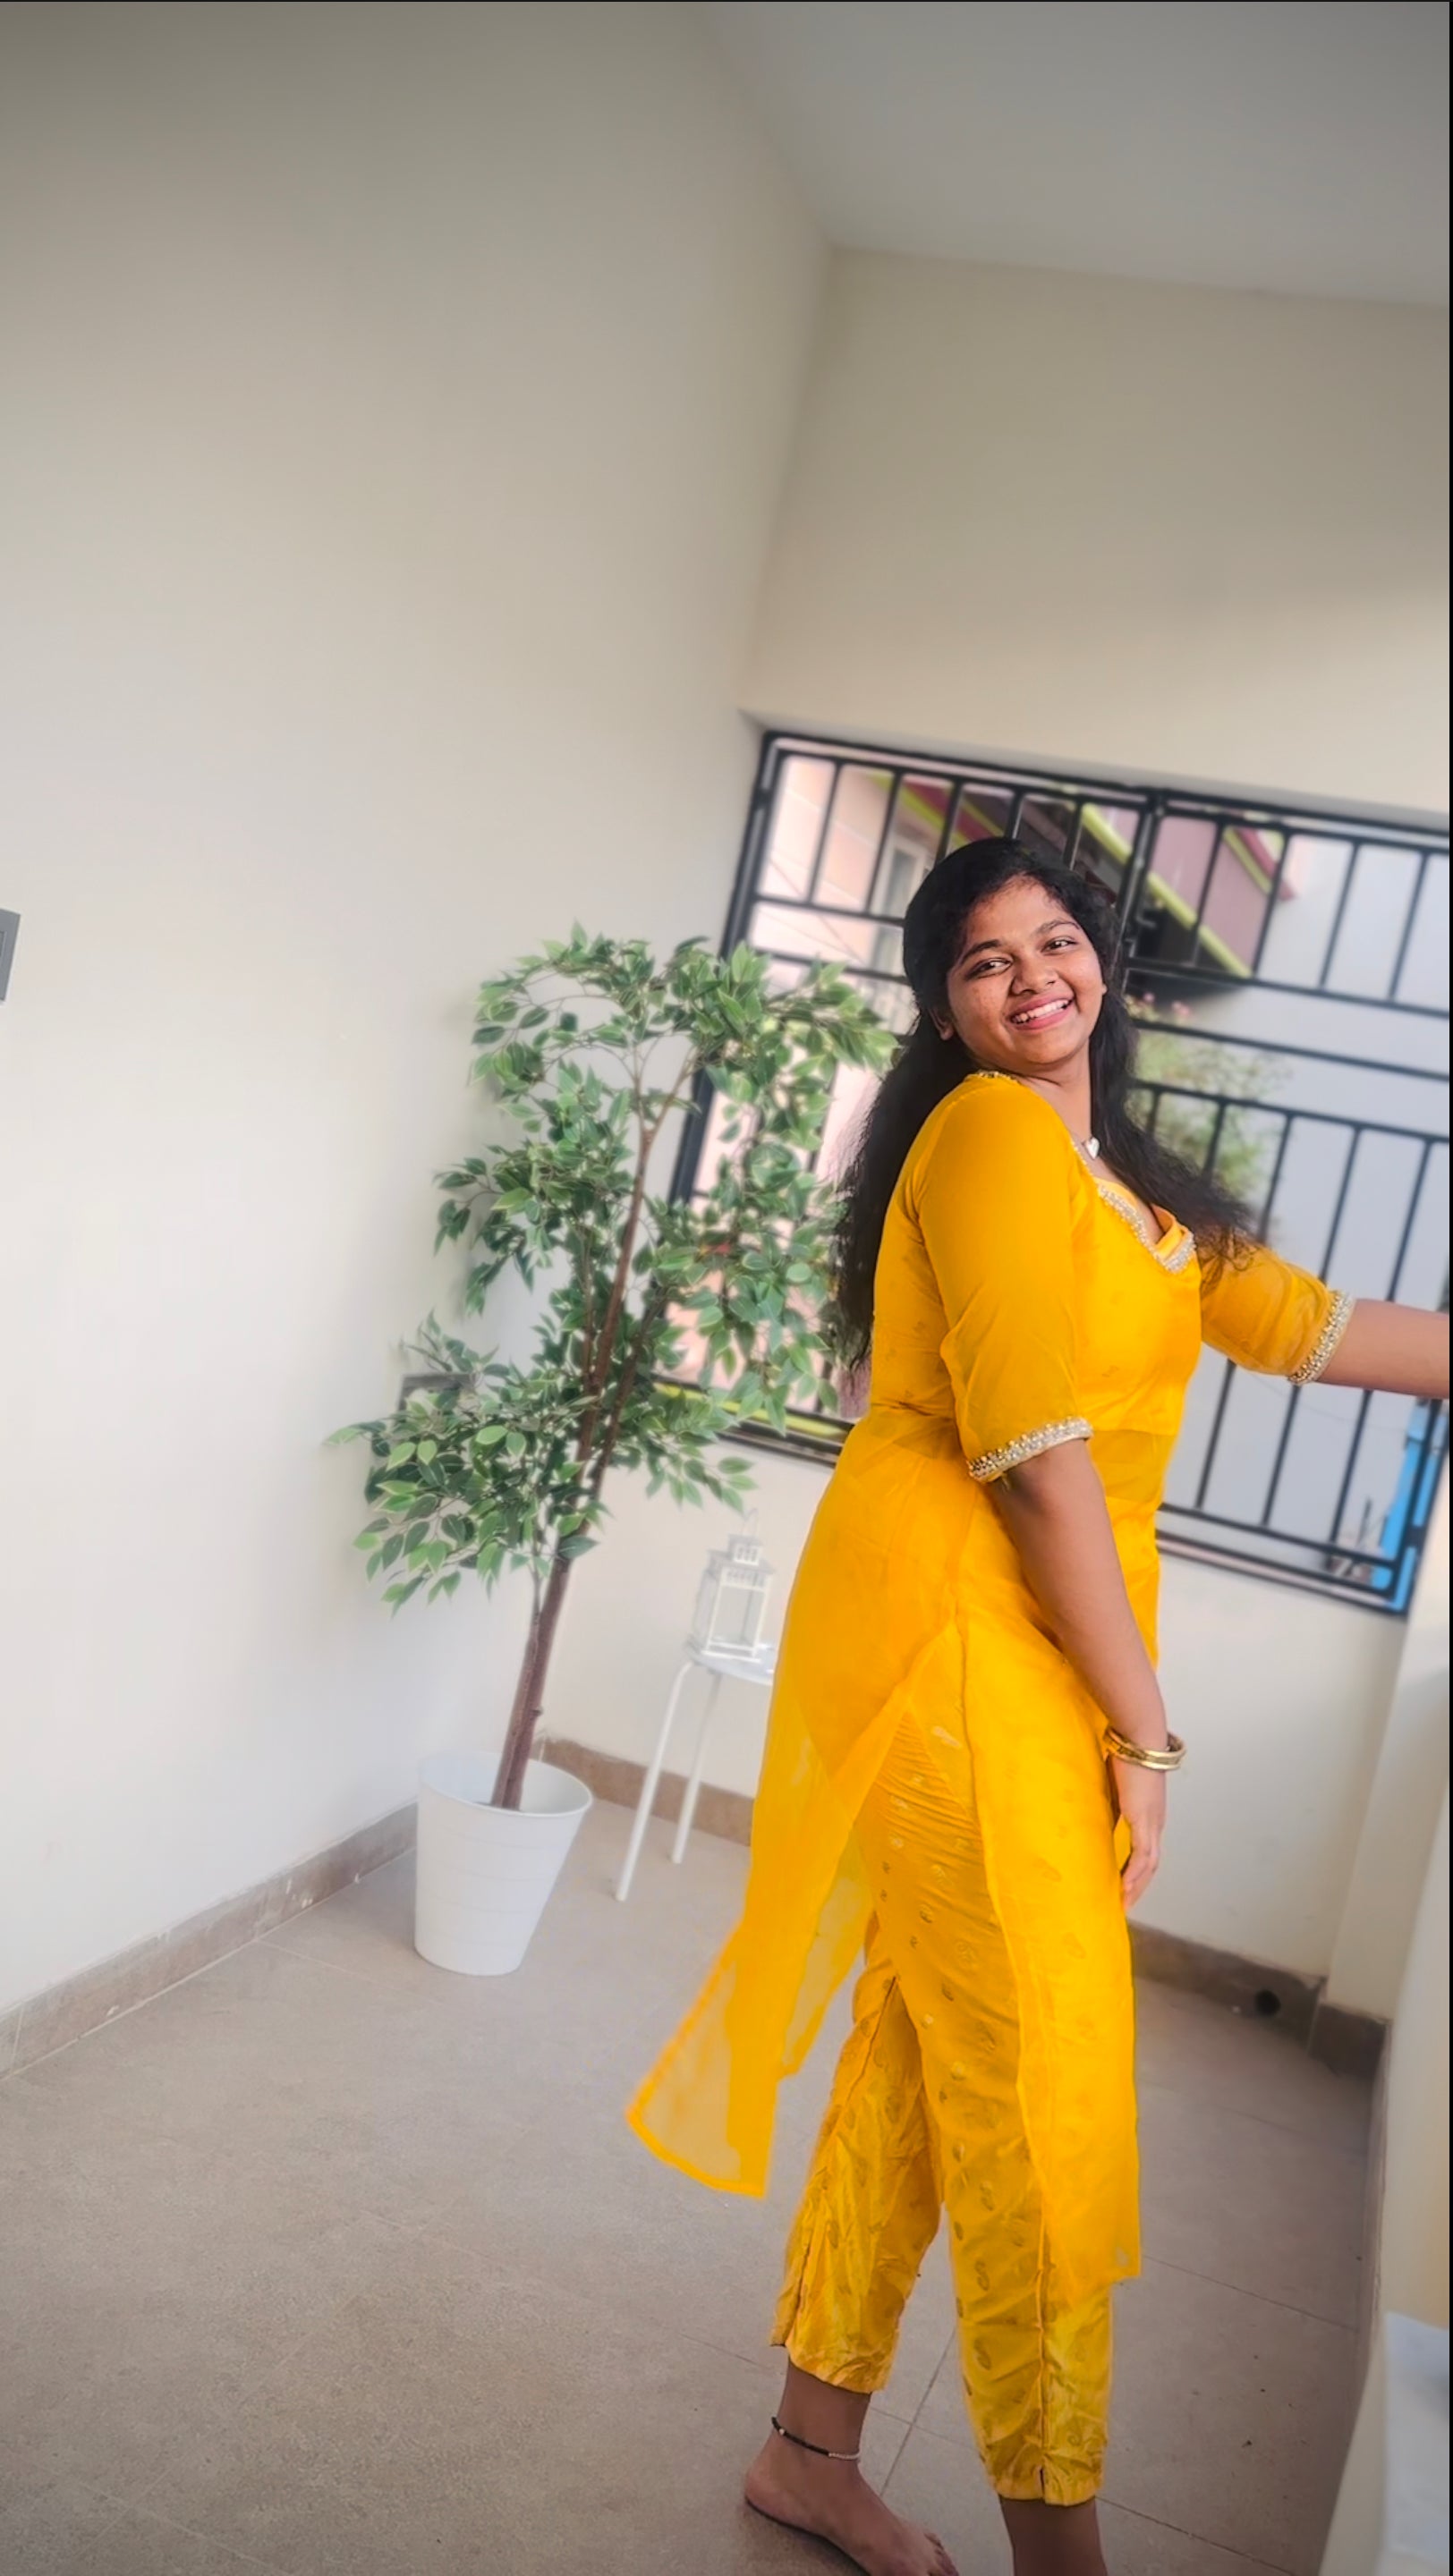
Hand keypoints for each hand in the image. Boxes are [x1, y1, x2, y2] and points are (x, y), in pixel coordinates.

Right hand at [1110, 1758, 1165, 1909]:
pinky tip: (1125, 1887)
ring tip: (1124, 1903)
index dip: (1138, 1871)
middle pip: (1151, 1864)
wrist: (1139, 1738)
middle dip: (1138, 1886)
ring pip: (1149, 1865)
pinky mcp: (1144, 1819)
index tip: (1125, 1886)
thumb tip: (1097, 1815)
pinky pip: (1141, 1854)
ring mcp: (1152, 1822)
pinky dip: (1134, 1873)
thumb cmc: (1127, 1753)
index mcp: (1150, 1814)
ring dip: (1137, 1886)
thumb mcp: (1116, 1785)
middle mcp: (1156, 1822)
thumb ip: (1112, 1803)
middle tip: (1125, 1904)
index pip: (1146, 1851)